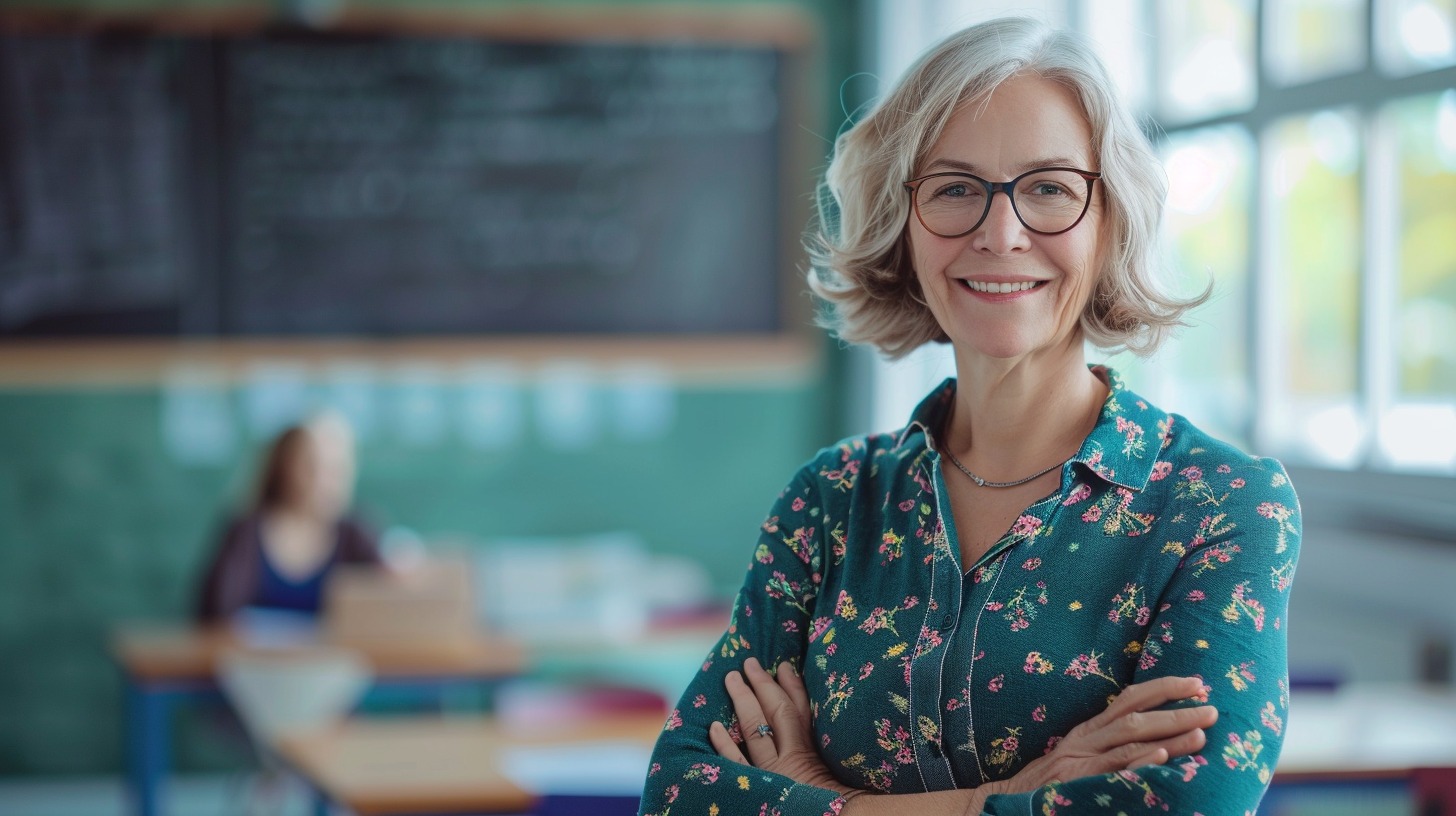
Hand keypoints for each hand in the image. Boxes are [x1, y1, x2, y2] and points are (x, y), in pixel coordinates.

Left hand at [709, 657, 855, 795]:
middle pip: (776, 712)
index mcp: (818, 754)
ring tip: (732, 677)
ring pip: (754, 728)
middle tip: (749, 662)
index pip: (803, 711)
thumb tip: (858, 738)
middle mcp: (794, 759)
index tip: (784, 666)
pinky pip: (737, 764)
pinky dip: (724, 744)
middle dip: (763, 685)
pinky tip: (714, 726)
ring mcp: (775, 774)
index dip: (793, 687)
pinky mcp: (760, 790)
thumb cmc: (855, 808)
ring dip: (742, 700)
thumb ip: (838, 752)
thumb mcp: (854, 781)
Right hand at [997, 675, 1217, 793]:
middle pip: (1135, 715)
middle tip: (1211, 708)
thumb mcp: (1077, 761)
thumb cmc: (1046, 788)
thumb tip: (1155, 746)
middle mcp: (1085, 739)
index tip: (1196, 684)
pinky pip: (1111, 769)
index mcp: (1089, 730)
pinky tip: (1160, 760)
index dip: (1164, 688)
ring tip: (1200, 734)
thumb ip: (1109, 750)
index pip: (1130, 699)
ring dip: (1168, 736)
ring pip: (1129, 740)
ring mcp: (1079, 760)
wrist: (1004, 804)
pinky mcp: (1075, 781)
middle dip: (1176, 710)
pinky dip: (1136, 762)